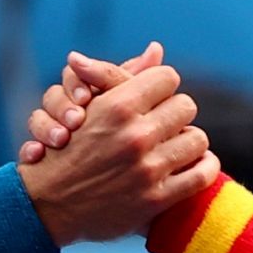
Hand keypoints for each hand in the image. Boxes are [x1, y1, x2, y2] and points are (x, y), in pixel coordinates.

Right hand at [17, 64, 218, 245]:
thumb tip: (156, 48)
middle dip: (174, 112)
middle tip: (164, 123)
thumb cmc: (67, 148)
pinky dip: (204, 166)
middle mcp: (135, 136)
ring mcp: (147, 170)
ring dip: (188, 140)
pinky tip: (194, 163)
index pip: (168, 77)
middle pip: (186, 106)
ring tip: (175, 144)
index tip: (154, 98)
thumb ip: (121, 75)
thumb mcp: (89, 106)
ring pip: (198, 139)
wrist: (47, 204)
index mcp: (118, 106)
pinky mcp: (156, 200)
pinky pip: (203, 175)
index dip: (160, 86)